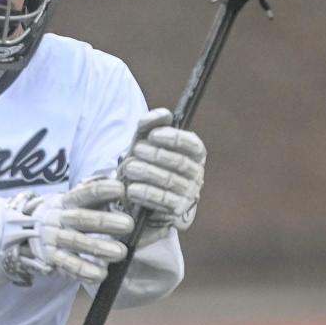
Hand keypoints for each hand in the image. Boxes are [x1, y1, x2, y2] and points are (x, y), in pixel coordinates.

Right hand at [0, 177, 133, 286]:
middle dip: (104, 222)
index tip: (121, 189)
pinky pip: (68, 267)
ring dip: (98, 248)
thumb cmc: (61, 216)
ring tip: (121, 253)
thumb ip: (95, 197)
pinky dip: (85, 271)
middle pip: (81, 219)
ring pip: (76, 244)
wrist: (21, 234)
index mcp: (65, 202)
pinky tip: (101, 275)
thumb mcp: (71, 202)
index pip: (84, 194)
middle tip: (128, 224)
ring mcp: (53, 241)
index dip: (101, 190)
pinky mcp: (52, 260)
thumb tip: (125, 188)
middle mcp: (57, 220)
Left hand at [119, 108, 205, 232]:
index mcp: (194, 154)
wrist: (138, 194)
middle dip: (156, 155)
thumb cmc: (145, 162)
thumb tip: (164, 114)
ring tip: (129, 168)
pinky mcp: (177, 210)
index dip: (175, 138)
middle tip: (136, 150)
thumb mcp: (144, 141)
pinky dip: (147, 194)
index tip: (153, 135)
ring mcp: (189, 193)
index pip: (192, 145)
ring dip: (148, 173)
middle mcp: (196, 174)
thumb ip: (151, 124)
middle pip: (180, 163)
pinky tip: (131, 189)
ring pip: (170, 181)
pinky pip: (164, 201)